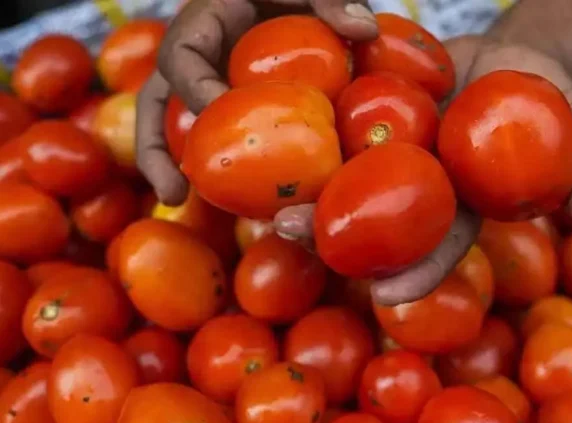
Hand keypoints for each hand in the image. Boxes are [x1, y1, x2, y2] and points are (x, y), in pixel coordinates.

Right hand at [136, 0, 377, 205]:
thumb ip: (329, 0)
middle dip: (155, 148)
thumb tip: (365, 31)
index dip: (193, 86)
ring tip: (176, 202)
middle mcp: (194, 58)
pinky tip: (233, 201)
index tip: (218, 111)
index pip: (183, 55)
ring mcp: (203, 83)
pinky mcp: (222, 104)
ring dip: (168, 166)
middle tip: (172, 190)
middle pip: (155, 103)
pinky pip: (210, 136)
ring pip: (168, 126)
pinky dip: (216, 166)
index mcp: (205, 23)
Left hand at [275, 35, 571, 306]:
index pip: (438, 247)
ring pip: (342, 182)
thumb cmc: (550, 98)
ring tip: (263, 200)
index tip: (386, 297)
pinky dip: (303, 134)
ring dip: (302, 193)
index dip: (416, 273)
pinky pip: (336, 126)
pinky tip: (263, 133)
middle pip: (373, 222)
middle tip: (290, 236)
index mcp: (461, 206)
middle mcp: (418, 190)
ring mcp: (392, 154)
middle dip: (331, 235)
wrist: (514, 55)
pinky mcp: (372, 114)